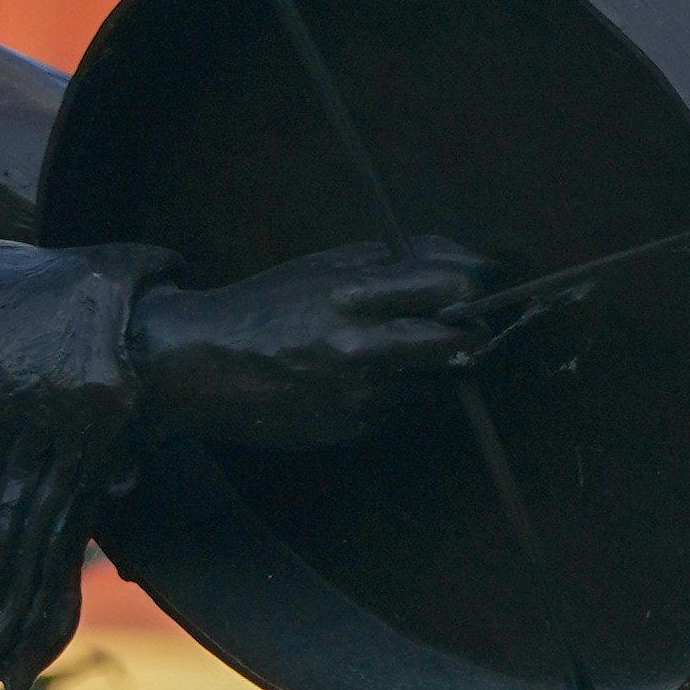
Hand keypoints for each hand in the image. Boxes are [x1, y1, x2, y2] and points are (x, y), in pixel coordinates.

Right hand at [108, 238, 484, 451]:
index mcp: (353, 294)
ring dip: (437, 364)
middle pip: (463, 341)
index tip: (485, 284)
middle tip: (466, 323)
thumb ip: (397, 261)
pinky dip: (404, 392)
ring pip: (441, 379)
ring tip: (403, 347)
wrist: (203, 367)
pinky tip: (369, 377)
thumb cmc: (269, 306)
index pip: (452, 287)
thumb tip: (469, 260)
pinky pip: (408, 408)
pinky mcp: (355, 429)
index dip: (478, 285)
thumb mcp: (325, 266)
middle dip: (473, 331)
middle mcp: (363, 346)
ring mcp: (362, 393)